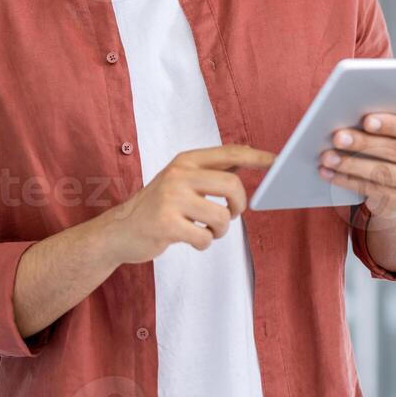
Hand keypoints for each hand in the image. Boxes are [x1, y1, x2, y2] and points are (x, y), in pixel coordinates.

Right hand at [96, 145, 273, 265]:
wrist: (118, 231)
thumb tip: (247, 159)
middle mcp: (178, 175)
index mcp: (185, 160)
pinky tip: (191, 239)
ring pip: (221, 217)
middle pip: (232, 186)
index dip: (256, 157)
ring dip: (220, 230)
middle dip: (239, 205)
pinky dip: (204, 243)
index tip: (276, 162)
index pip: (230, 153)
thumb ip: (209, 171)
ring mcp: (171, 199)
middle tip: (231, 214)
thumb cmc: (156, 206)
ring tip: (206, 230)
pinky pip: (205, 238)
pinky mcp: (166, 224)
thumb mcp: (180, 179)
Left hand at [320, 114, 395, 220]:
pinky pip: (370, 190)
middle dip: (362, 143)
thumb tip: (360, 105)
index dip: (390, 124)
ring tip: (327, 156)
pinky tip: (329, 173)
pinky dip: (346, 180)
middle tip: (337, 137)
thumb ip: (393, 114)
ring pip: (380, 172)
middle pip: (393, 151)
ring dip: (349, 164)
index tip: (366, 120)